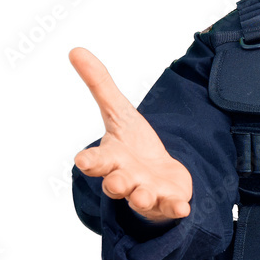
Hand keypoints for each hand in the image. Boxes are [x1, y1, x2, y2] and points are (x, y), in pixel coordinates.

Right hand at [70, 47, 192, 222]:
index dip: (89, 161)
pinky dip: (175, 209)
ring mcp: (146, 193)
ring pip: (140, 198)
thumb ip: (100, 85)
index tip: (83, 161)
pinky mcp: (167, 201)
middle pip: (115, 184)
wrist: (159, 175)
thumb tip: (75, 50)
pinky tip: (183, 208)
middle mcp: (125, 179)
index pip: (94, 161)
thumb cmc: (133, 146)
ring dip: (141, 197)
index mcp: (110, 159)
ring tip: (142, 195)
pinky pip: (170, 207)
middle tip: (116, 183)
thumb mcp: (119, 112)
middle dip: (115, 184)